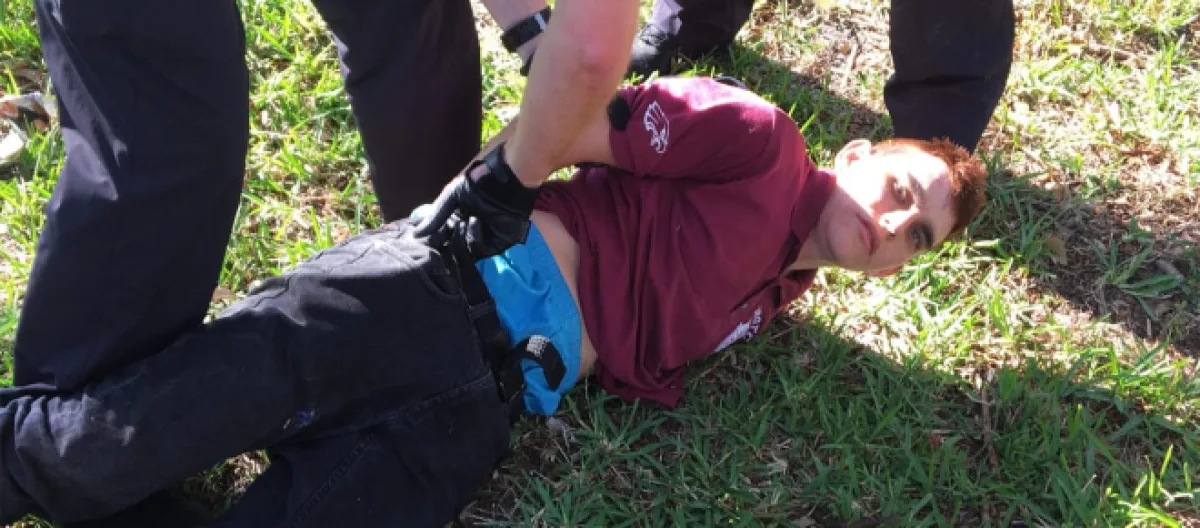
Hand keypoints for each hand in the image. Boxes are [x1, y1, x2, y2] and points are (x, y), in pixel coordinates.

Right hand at [414, 143, 540, 258]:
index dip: (432, 239)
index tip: (422, 240)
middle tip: (441, 236)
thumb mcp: (451, 197)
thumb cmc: (479, 182)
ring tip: (462, 222)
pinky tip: (475, 221)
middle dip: (445, 243)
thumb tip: (415, 234)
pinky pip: (482, 249)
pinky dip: (475, 237)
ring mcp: (483, 238)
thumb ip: (435, 216)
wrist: (506, 178)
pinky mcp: (498, 243)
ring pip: (465, 251)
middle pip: (452, 248)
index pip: (441, 237)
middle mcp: (468, 231)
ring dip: (460, 238)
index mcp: (457, 219)